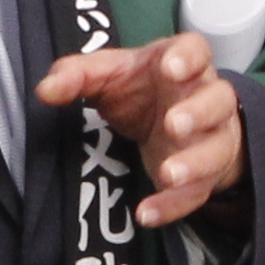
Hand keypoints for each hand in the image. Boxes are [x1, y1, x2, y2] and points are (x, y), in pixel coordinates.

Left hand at [35, 30, 243, 225]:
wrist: (173, 121)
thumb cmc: (142, 88)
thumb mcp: (109, 74)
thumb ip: (78, 75)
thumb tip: (46, 89)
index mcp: (184, 63)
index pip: (197, 50)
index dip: (188, 57)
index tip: (170, 68)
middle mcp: (206, 98)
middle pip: (218, 101)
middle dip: (198, 113)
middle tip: (173, 123)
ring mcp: (211, 138)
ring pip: (217, 149)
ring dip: (195, 162)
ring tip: (168, 173)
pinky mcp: (205, 175)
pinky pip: (197, 193)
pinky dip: (173, 206)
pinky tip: (147, 214)